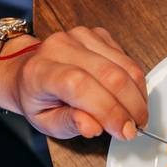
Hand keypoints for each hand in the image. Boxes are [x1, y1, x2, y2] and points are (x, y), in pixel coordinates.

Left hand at [0, 27, 148, 139]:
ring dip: (138, 96)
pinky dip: (136, 83)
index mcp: (40, 71)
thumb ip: (69, 125)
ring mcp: (80, 37)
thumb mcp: (46, 122)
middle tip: (136, 128)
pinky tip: (130, 97)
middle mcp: (60, 47)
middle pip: (110, 75)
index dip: (108, 110)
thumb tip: (93, 127)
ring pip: (125, 67)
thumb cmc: (37, 98)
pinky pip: (128, 60)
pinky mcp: (98, 35)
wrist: (29, 69)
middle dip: (130, 107)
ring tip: (137, 115)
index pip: (80, 85)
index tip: (124, 131)